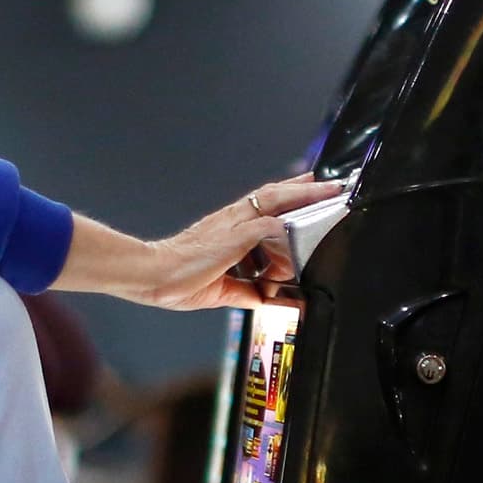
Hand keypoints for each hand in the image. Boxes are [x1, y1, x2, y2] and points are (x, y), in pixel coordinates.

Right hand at [52, 179, 347, 312]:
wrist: (150, 275)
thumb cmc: (175, 280)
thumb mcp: (222, 289)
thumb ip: (247, 291)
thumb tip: (267, 299)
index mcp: (229, 230)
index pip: (265, 207)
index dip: (289, 198)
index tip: (310, 192)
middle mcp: (233, 220)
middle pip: (276, 195)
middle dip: (305, 187)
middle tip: (332, 183)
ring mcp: (234, 225)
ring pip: (276, 200)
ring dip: (304, 194)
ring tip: (330, 190)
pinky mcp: (234, 235)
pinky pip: (268, 225)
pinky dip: (288, 224)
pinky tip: (306, 221)